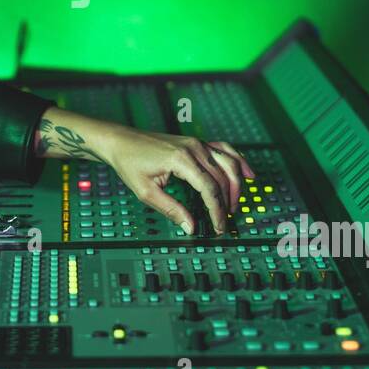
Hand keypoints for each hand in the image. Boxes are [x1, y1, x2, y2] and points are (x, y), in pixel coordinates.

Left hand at [97, 128, 254, 236]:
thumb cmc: (129, 162)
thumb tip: (190, 226)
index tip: (219, 227)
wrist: (120, 141)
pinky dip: (238, 162)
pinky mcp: (196, 143)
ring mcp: (197, 143)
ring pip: (229, 163)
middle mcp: (194, 148)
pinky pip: (225, 150)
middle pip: (223, 177)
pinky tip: (248, 174)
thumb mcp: (146, 192)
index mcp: (181, 159)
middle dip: (227, 202)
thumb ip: (171, 209)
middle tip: (225, 221)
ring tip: (234, 205)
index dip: (217, 211)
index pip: (209, 188)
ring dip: (236, 185)